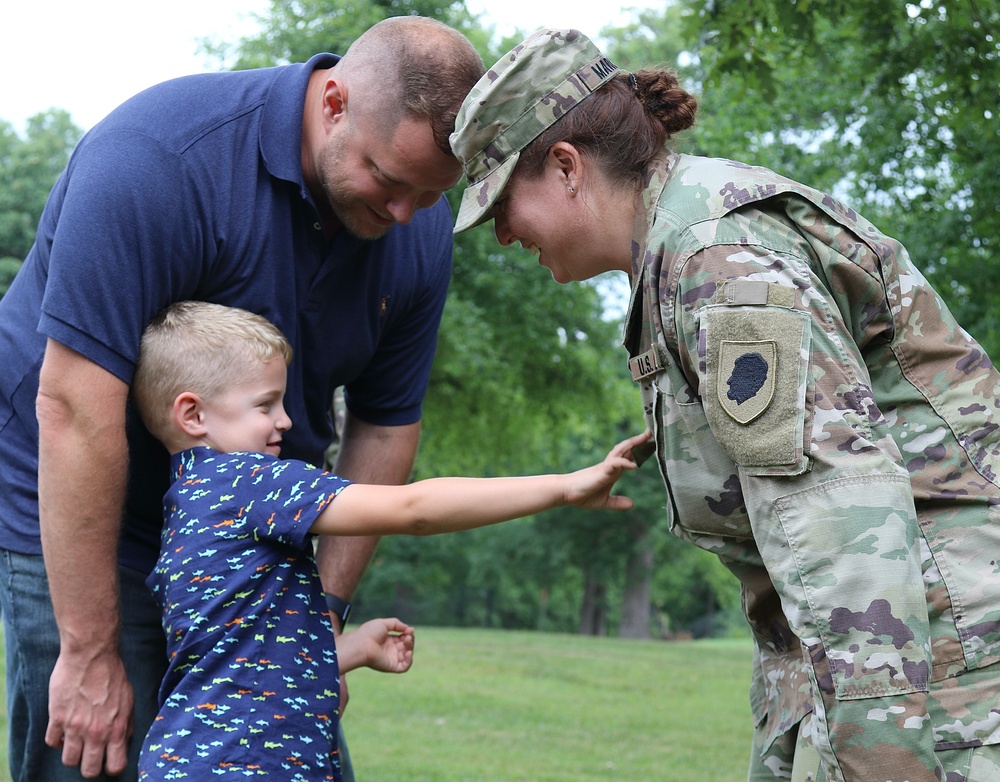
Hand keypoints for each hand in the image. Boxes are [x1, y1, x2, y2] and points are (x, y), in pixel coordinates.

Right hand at [45, 649, 133, 777]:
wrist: (91, 655)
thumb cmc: (113, 675)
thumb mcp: (128, 700)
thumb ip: (125, 724)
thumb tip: (122, 742)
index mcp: (117, 728)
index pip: (115, 765)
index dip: (112, 766)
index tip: (108, 760)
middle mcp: (96, 732)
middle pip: (89, 770)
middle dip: (90, 766)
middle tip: (90, 755)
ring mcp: (75, 727)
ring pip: (69, 760)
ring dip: (72, 753)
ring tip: (76, 741)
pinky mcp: (57, 718)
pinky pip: (52, 742)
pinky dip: (57, 739)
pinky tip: (64, 729)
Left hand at [355, 618, 414, 673]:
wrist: (361, 644)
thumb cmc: (369, 633)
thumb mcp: (384, 623)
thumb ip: (397, 624)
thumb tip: (409, 628)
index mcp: (388, 640)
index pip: (403, 637)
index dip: (408, 633)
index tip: (410, 630)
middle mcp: (390, 650)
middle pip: (406, 645)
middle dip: (410, 639)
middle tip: (408, 635)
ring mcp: (391, 658)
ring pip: (407, 655)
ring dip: (410, 647)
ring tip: (407, 640)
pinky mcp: (391, 666)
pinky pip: (404, 667)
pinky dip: (409, 660)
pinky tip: (408, 652)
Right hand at [566, 430, 650, 509]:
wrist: (566, 493)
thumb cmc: (582, 494)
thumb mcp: (604, 502)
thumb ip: (617, 502)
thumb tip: (632, 504)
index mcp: (612, 471)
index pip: (627, 456)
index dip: (638, 449)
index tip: (648, 443)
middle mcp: (610, 466)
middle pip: (626, 448)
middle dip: (638, 440)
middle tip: (650, 432)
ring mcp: (606, 467)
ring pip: (621, 450)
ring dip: (633, 443)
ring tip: (645, 437)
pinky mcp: (601, 471)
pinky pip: (615, 463)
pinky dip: (624, 463)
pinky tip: (633, 466)